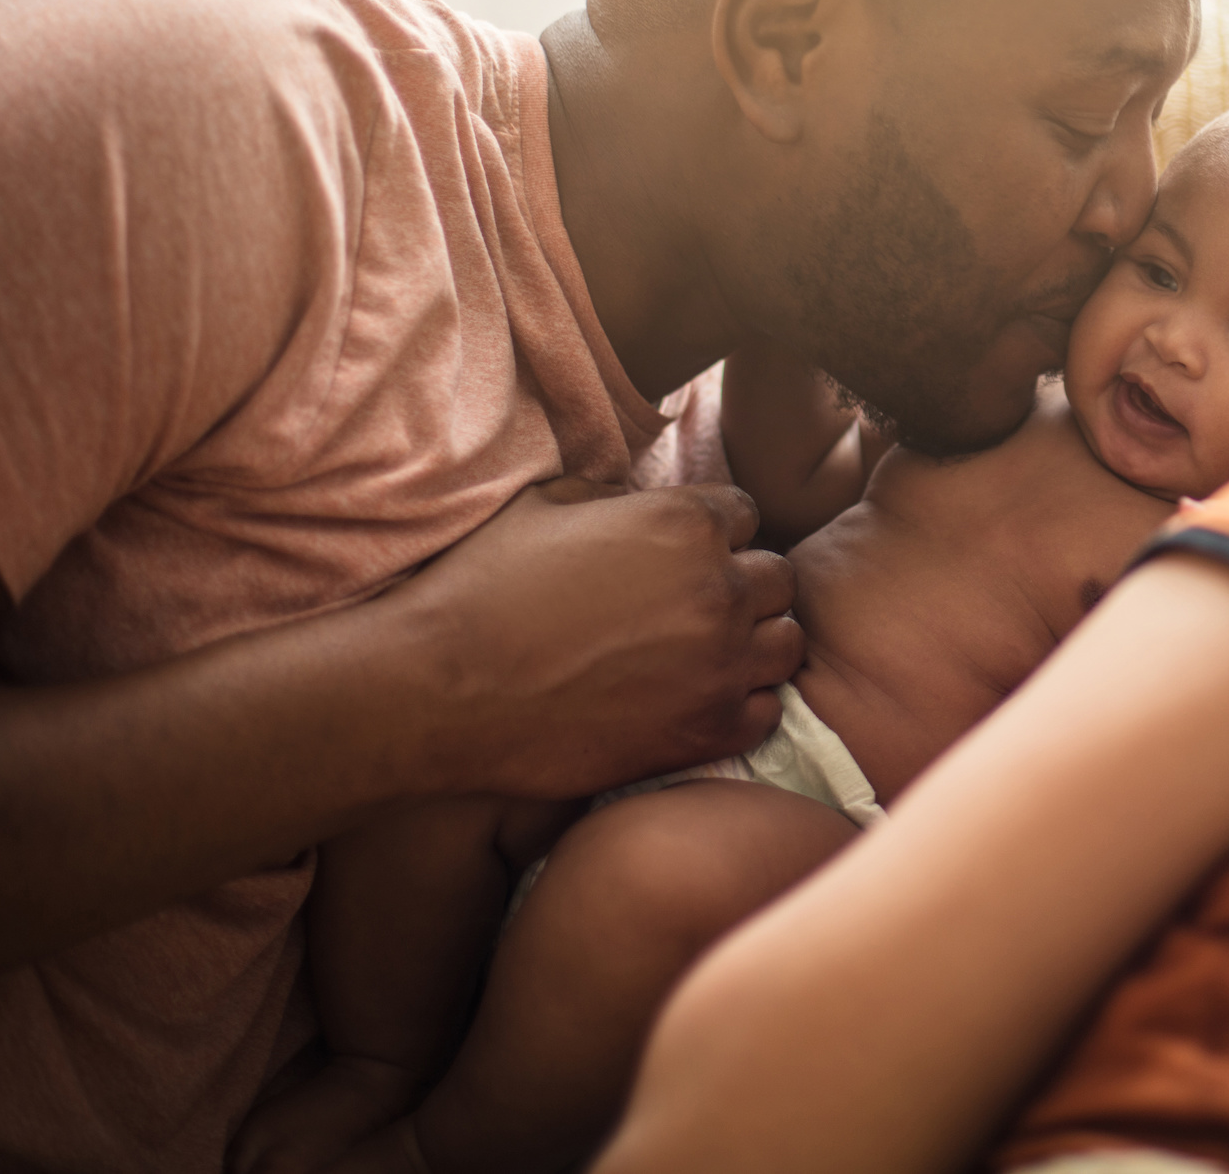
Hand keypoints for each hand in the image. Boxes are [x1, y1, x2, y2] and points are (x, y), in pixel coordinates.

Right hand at [394, 479, 801, 799]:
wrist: (443, 689)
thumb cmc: (483, 589)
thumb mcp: (548, 504)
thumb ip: (619, 497)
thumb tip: (642, 503)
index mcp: (685, 523)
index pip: (746, 514)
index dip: (715, 534)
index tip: (682, 558)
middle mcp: (717, 589)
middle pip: (776, 578)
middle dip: (741, 586)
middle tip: (691, 609)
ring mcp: (720, 664)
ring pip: (785, 643)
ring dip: (753, 644)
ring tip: (703, 655)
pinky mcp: (708, 731)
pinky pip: (766, 711)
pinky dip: (741, 705)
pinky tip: (697, 701)